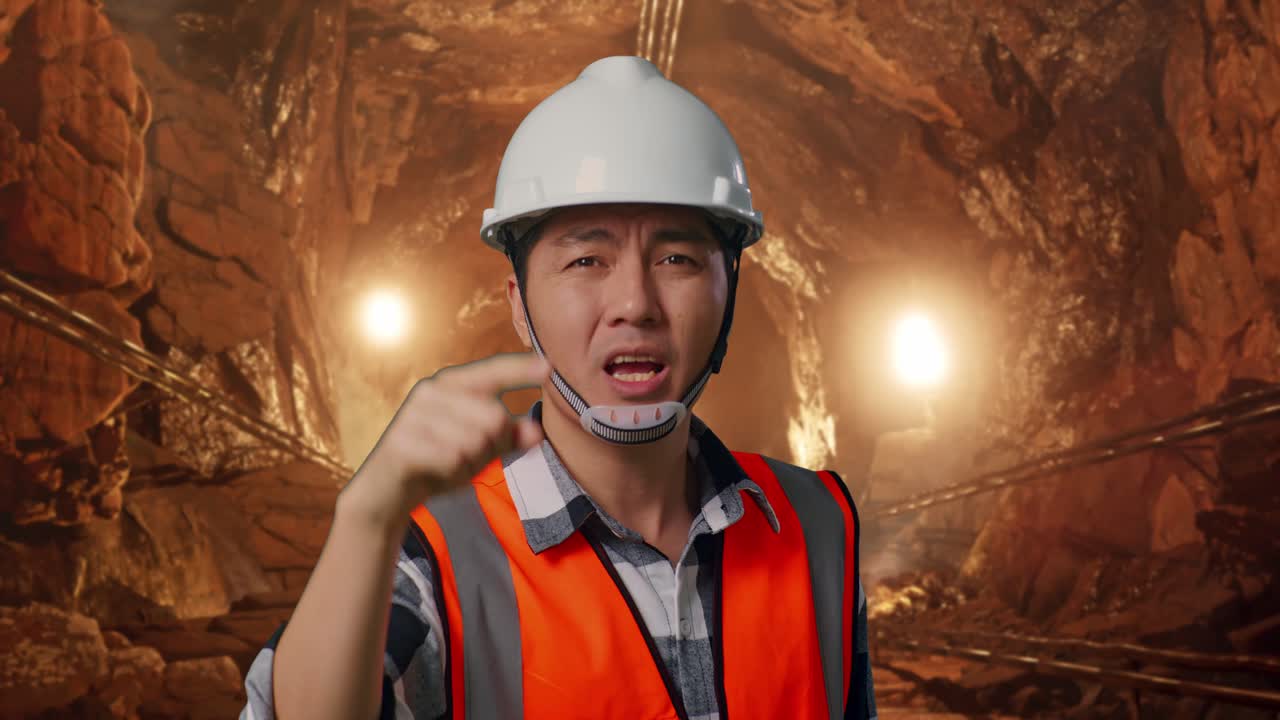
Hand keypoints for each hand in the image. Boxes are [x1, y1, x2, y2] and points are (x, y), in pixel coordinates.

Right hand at [340, 352, 549, 532]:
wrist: (386, 492)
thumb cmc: (437, 462)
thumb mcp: (479, 450)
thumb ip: (508, 439)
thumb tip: (538, 431)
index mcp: (451, 385)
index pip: (494, 372)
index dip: (522, 370)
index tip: (550, 367)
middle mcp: (431, 391)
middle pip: (494, 417)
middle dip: (491, 446)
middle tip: (468, 457)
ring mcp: (414, 414)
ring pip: (474, 441)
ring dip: (469, 462)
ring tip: (449, 464)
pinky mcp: (401, 441)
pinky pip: (451, 458)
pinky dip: (452, 472)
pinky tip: (436, 471)